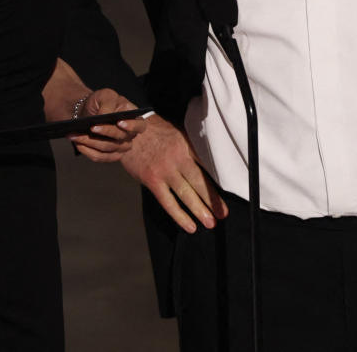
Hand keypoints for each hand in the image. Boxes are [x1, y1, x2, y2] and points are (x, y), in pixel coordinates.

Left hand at [67, 89, 145, 161]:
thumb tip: (103, 116)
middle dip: (105, 132)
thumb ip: (107, 103)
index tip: (119, 122)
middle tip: (91, 127)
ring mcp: (120, 147)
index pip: (140, 126)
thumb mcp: (105, 95)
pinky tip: (77, 143)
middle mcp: (129, 135)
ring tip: (76, 135)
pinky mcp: (109, 155)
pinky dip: (87, 150)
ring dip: (90, 141)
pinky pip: (99, 157)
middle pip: (120, 138)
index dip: (131, 126)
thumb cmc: (100, 102)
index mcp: (134, 119)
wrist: (88, 112)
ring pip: (107, 148)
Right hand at [119, 115, 226, 232]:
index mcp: (187, 145)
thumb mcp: (178, 133)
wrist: (128, 130)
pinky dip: (180, 216)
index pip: (207, 166)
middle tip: (223, 214)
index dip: (218, 181)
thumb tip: (208, 167)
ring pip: (186, 194)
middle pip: (200, 182)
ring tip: (210, 223)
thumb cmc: (155, 131)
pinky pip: (168, 202)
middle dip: (213, 200)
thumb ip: (192, 149)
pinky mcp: (152, 180)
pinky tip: (189, 226)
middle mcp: (178, 157)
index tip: (228, 192)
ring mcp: (164, 170)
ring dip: (199, 210)